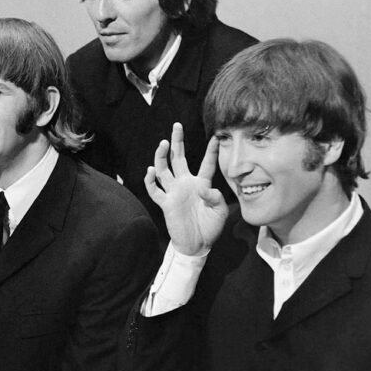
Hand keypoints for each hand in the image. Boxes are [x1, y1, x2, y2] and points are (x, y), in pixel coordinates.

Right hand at [144, 123, 227, 255]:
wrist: (197, 244)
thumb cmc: (210, 227)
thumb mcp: (220, 211)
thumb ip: (216, 197)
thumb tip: (203, 187)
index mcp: (201, 184)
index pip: (206, 164)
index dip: (211, 151)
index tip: (215, 137)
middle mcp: (185, 184)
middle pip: (179, 158)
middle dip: (177, 142)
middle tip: (177, 126)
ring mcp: (174, 192)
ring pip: (164, 169)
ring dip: (162, 156)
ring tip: (164, 143)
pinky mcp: (165, 203)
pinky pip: (154, 189)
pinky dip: (150, 180)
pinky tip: (151, 170)